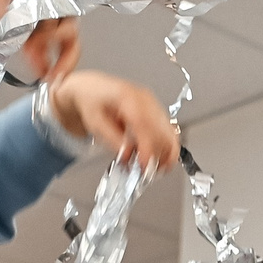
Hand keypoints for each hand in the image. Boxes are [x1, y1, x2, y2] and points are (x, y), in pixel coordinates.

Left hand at [48, 70, 179, 172]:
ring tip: (151, 168)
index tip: (145, 166)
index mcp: (127, 97)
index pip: (144, 124)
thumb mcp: (95, 123)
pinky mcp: (157, 112)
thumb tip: (128, 154)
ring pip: (169, 133)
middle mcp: (145, 98)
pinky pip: (169, 132)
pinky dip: (167, 148)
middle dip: (157, 155)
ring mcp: (154, 104)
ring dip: (164, 154)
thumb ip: (113, 140)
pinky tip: (159, 159)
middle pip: (162, 130)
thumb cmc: (92, 103)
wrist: (93, 90)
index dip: (147, 148)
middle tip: (146, 172)